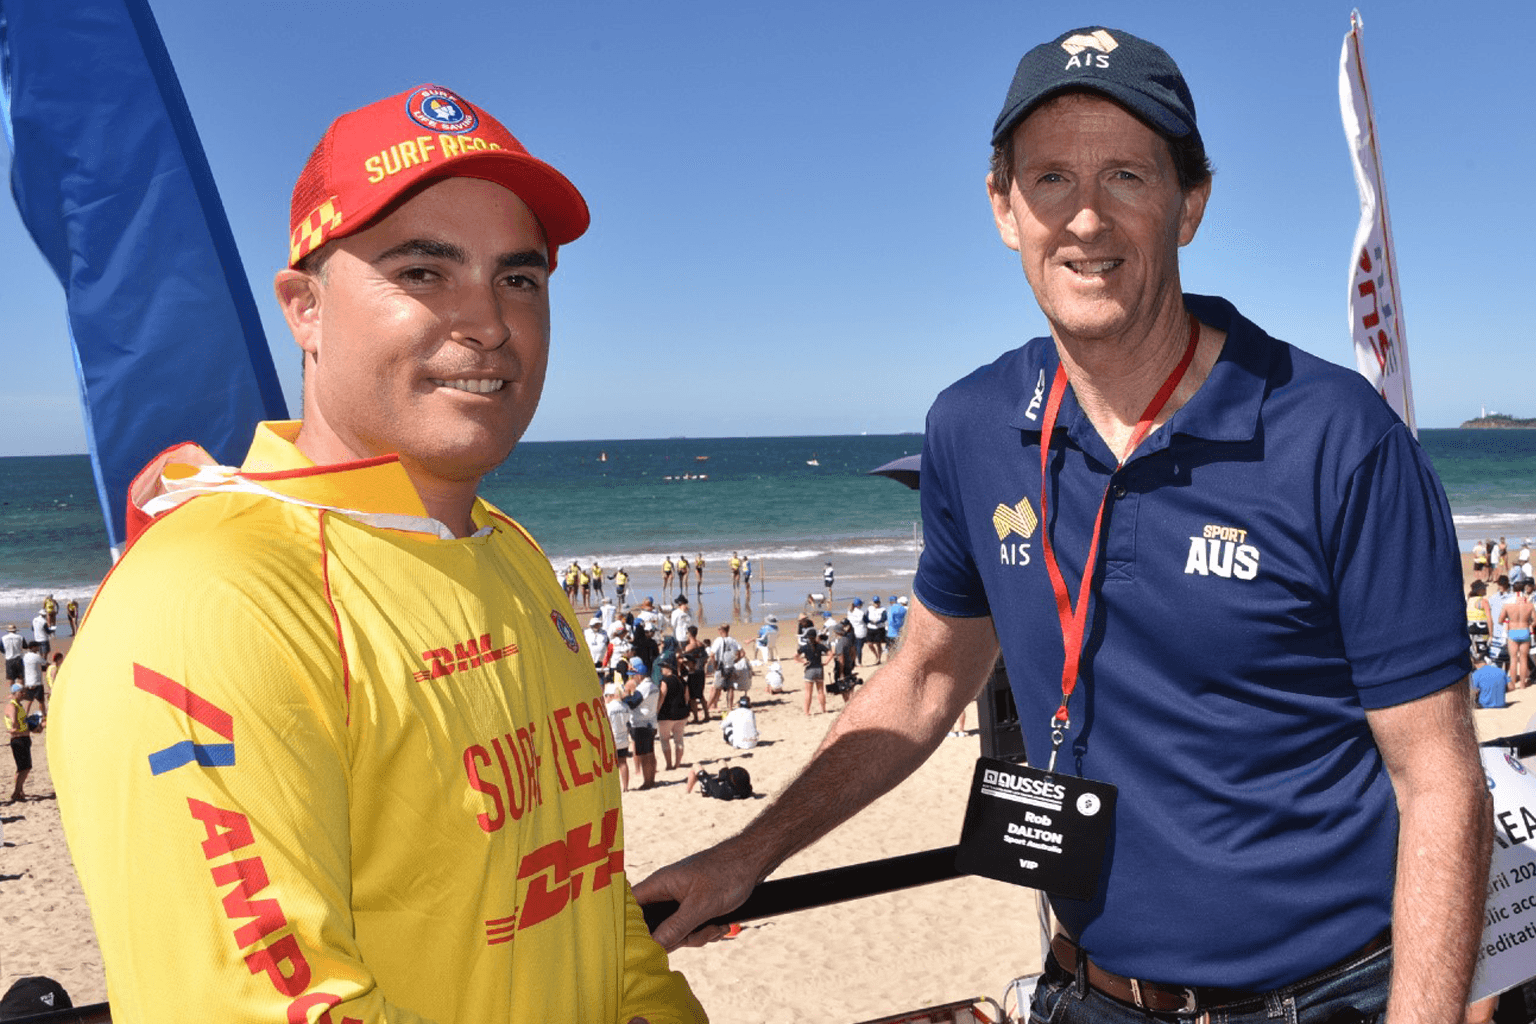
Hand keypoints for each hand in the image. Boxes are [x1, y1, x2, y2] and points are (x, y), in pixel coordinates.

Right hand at [631, 838, 763, 951]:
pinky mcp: (693, 907)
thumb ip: (676, 927)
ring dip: (698, 935)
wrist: (752, 862)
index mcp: (660, 884)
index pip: (631, 907)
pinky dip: (706, 931)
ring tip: (716, 925)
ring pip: (676, 931)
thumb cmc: (726, 874)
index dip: (631, 927)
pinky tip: (721, 924)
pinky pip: (690, 929)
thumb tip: (652, 946)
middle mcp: (666, 892)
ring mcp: (680, 901)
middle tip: (699, 932)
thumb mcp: (701, 906)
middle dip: (679, 937)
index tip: (643, 943)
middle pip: (655, 927)